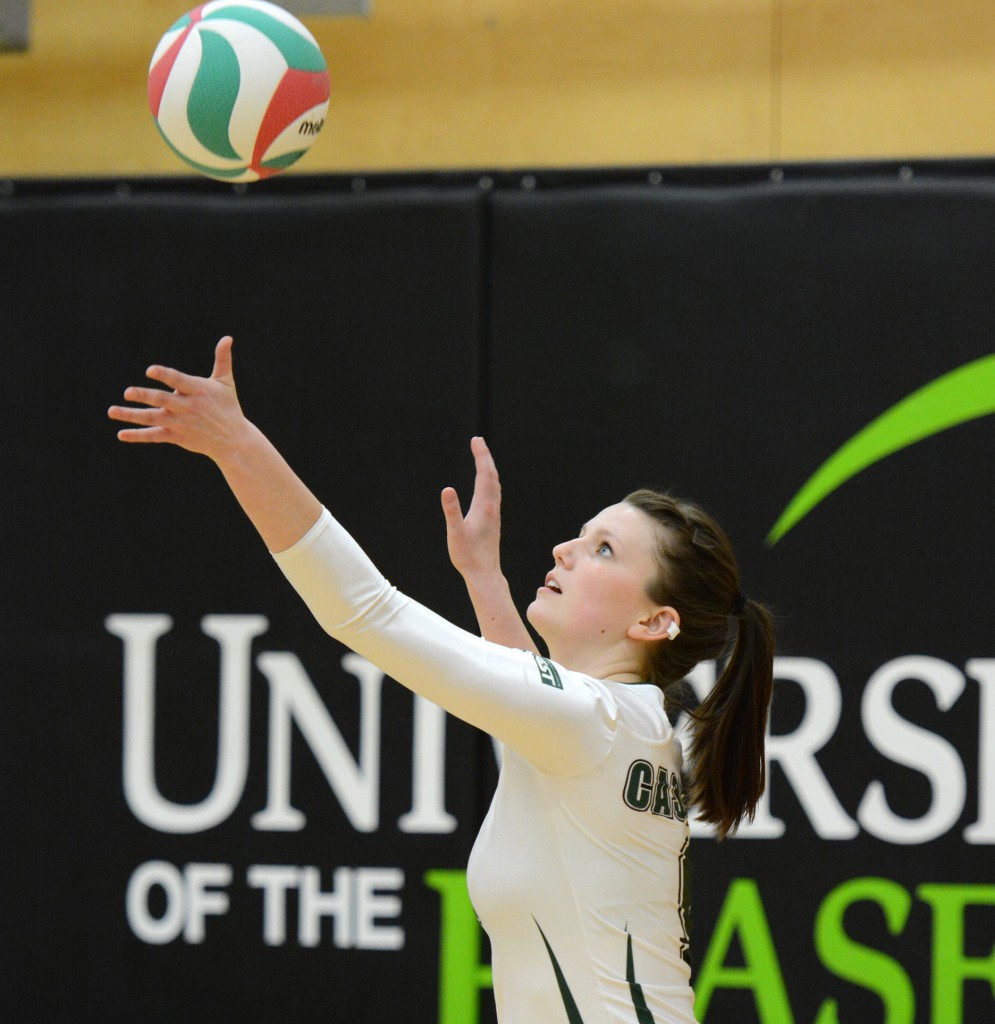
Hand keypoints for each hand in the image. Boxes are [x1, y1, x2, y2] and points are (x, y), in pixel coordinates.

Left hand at [108, 336, 246, 460]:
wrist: (233, 440)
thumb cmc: (228, 407)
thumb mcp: (226, 383)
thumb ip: (223, 359)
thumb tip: (227, 337)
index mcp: (198, 391)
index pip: (179, 381)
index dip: (165, 375)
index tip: (150, 370)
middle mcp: (187, 407)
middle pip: (163, 401)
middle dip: (145, 397)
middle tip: (127, 392)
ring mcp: (180, 423)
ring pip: (153, 419)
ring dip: (132, 415)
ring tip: (112, 410)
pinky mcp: (176, 437)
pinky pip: (154, 436)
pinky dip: (138, 436)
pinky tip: (121, 434)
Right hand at [441, 436, 502, 579]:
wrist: (484, 573)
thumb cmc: (468, 555)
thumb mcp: (455, 533)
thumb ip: (451, 511)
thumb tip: (447, 489)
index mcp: (483, 506)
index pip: (484, 474)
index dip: (480, 455)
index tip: (476, 440)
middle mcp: (492, 507)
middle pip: (492, 475)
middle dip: (485, 456)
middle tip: (478, 441)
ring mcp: (494, 514)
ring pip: (495, 484)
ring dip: (489, 468)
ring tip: (483, 457)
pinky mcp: (493, 521)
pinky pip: (494, 494)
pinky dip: (490, 481)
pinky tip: (487, 484)